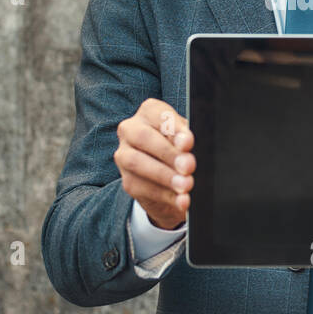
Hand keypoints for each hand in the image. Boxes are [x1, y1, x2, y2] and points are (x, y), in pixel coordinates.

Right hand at [114, 98, 195, 229]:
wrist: (169, 179)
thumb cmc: (181, 150)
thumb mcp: (187, 140)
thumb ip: (186, 140)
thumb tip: (187, 145)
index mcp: (148, 112)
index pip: (158, 114)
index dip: (173, 128)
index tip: (188, 142)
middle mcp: (130, 130)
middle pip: (144, 137)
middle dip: (168, 153)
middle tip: (189, 166)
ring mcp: (124, 155)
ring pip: (137, 162)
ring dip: (164, 176)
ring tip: (185, 185)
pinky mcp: (127, 180)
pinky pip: (142, 187)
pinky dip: (165, 195)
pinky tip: (181, 200)